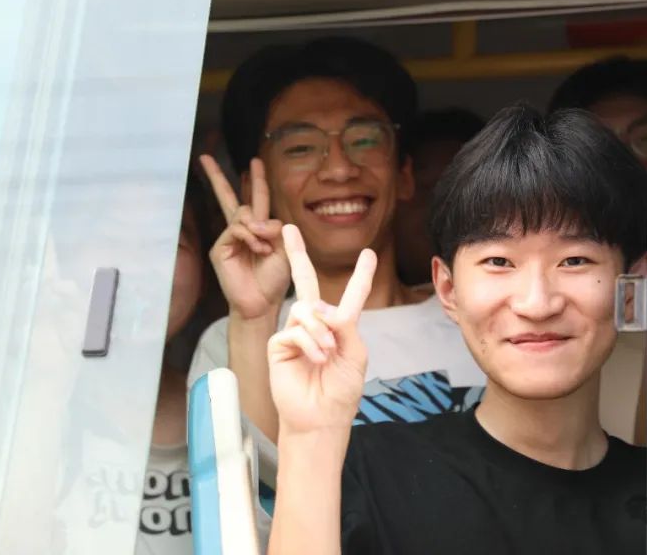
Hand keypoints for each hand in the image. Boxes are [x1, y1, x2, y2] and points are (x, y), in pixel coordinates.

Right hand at [200, 155, 291, 319]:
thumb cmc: (274, 279)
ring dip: (258, 229)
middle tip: (206, 157)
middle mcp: (242, 230)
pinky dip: (250, 236)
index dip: (256, 180)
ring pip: (242, 214)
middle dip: (218, 177)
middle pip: (230, 198)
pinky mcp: (220, 248)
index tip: (254, 161)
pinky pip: (236, 228)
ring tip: (265, 250)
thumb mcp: (284, 249)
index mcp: (260, 228)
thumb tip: (256, 218)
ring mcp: (229, 238)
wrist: (262, 303)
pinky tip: (257, 249)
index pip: (256, 198)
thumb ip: (275, 228)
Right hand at [268, 224, 375, 434]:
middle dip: (297, 255)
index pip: (351, 295)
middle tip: (289, 229)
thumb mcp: (355, 354)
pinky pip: (295, 329)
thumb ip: (344, 324)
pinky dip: (311, 343)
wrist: (321, 418)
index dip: (360, 275)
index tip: (368, 254)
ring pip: (307, 309)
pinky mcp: (279, 343)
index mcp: (341, 327)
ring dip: (322, 331)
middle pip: (307, 283)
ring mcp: (295, 332)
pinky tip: (316, 358)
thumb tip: (318, 306)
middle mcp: (316, 324)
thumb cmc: (341, 390)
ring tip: (327, 354)